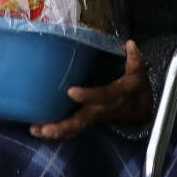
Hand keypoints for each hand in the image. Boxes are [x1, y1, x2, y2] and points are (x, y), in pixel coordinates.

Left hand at [30, 40, 152, 139]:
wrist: (140, 110)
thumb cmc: (136, 88)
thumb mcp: (139, 74)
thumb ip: (135, 60)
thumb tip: (130, 43)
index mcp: (114, 97)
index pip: (101, 96)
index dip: (88, 95)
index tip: (71, 91)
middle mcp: (100, 110)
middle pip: (81, 121)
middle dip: (63, 126)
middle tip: (45, 129)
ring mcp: (92, 118)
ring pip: (74, 129)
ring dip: (55, 132)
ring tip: (35, 130)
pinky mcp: (86, 119)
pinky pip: (71, 129)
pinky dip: (55, 132)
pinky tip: (36, 130)